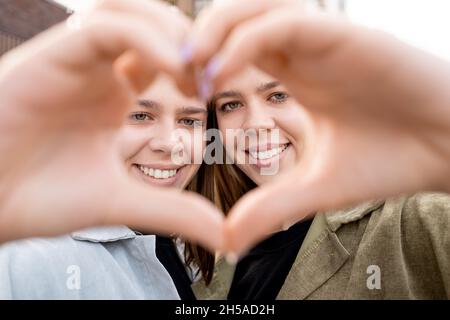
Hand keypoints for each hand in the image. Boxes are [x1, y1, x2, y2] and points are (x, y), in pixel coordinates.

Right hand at [0, 0, 223, 250]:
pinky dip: (145, 39)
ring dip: (170, 32)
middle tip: (208, 80)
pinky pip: (104, 27)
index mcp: (113, 94)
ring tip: (191, 76)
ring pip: (129, 11)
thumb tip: (223, 234)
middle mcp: (97, 69)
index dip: (197, 66)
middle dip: (189, 42)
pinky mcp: (51, 56)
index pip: (163, 54)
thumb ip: (172, 211)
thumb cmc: (42, 199)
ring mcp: (74, 60)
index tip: (212, 96)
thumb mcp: (121, 201)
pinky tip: (172, 69)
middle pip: (152, 21)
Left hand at [188, 0, 449, 254]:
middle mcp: (305, 50)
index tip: (184, 93)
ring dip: (215, 30)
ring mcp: (323, 39)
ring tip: (191, 70)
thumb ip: (271, 208)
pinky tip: (222, 76)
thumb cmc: (390, 161)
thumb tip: (228, 240)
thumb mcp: (315, 188)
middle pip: (237, 15)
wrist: (449, 151)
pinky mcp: (345, 35)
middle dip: (198, 37)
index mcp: (296, 73)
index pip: (236, 45)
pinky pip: (285, 23)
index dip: (202, 62)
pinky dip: (245, 43)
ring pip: (256, 5)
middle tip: (174, 75)